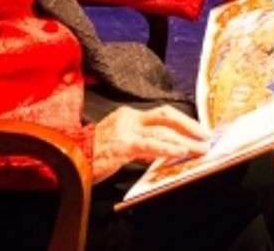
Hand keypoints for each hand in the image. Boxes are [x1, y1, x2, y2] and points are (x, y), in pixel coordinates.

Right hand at [90, 104, 209, 182]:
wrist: (68, 159)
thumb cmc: (91, 155)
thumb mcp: (119, 144)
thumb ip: (140, 144)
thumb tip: (162, 151)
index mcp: (128, 116)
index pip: (161, 115)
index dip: (182, 121)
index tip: (198, 130)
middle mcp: (128, 118)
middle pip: (165, 116)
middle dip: (188, 125)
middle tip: (205, 135)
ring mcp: (125, 130)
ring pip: (161, 131)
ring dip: (184, 141)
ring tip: (199, 148)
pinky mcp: (122, 144)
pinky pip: (149, 145)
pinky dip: (166, 148)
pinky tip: (179, 152)